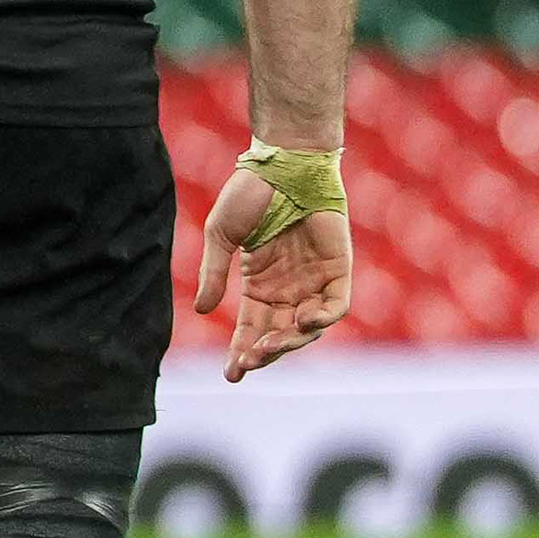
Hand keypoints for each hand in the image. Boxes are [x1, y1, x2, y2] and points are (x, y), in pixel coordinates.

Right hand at [193, 167, 352, 382]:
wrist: (283, 163)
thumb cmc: (250, 193)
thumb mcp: (221, 236)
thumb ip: (214, 274)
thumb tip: (201, 311)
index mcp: (259, 283)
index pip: (250, 328)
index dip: (241, 352)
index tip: (231, 374)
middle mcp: (288, 287)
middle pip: (278, 334)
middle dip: (263, 353)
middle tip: (247, 362)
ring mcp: (314, 279)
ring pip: (307, 328)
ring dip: (289, 342)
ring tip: (268, 347)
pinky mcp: (338, 268)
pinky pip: (336, 305)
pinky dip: (322, 318)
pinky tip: (303, 322)